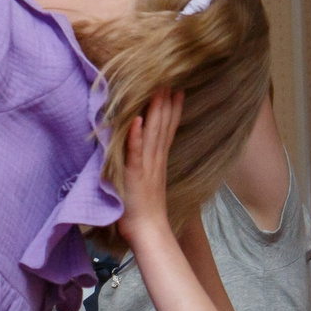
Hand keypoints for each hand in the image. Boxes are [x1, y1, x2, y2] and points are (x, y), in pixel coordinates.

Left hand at [117, 89, 183, 247]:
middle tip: (170, 78)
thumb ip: (146, 164)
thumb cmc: (143, 211)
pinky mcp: (134, 174)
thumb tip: (143, 151)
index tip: (177, 89)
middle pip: (163, 125)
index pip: (168, 129)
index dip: (173, 109)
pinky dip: (135, 135)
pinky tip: (137, 119)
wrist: (148, 231)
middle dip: (167, 101)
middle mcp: (155, 159)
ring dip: (155, 110)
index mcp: (158, 160)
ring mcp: (145, 165)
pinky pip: (135, 151)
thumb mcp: (146, 182)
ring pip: (152, 132)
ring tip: (159, 89)